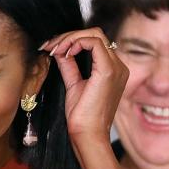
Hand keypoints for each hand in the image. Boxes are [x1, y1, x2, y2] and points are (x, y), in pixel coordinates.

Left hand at [42, 27, 128, 145]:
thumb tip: (60, 49)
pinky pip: (94, 42)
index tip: (51, 49)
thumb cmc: (82, 117)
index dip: (71, 40)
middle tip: (50, 46)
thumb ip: (69, 65)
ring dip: (70, 38)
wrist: (88, 135)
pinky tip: (64, 53)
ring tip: (54, 49)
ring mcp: (116, 67)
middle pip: (95, 34)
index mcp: (112, 69)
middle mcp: (118, 66)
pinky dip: (76, 43)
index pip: (94, 42)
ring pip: (95, 34)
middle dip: (69, 36)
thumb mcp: (73, 84)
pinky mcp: (109, 70)